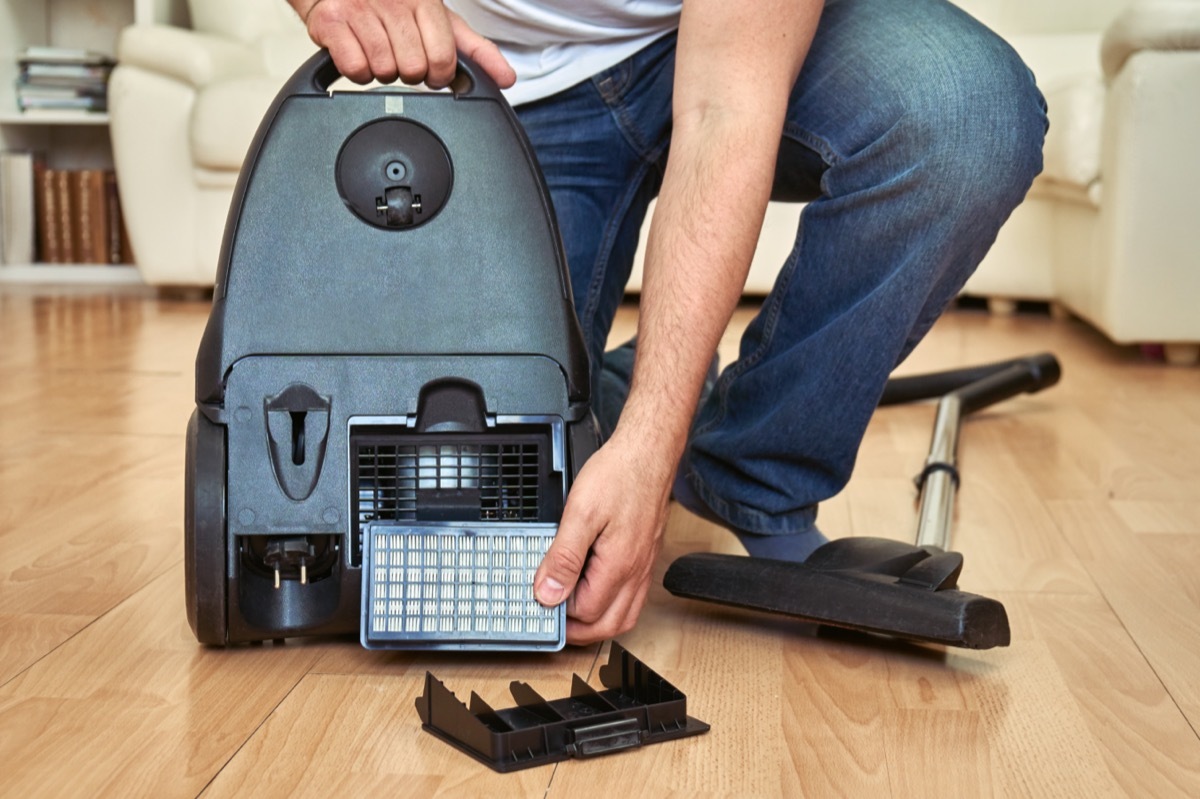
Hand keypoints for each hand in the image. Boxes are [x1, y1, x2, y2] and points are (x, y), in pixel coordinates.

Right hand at [291, 0, 514, 87]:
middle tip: (399, 56)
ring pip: (384, 71)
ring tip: (378, 51)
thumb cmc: (394, 5)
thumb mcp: (438, 20)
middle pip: (414, 70)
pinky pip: (355, 69)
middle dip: (408, 72)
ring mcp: (361, 9)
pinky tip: (358, 52)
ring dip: (382, 71)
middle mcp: (394, 1)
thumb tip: (506, 79)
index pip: (444, 58)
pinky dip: (357, 71)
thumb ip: (475, 50)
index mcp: (425, 0)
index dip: (438, 74)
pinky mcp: (331, 22)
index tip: (430, 69)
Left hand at [533, 430, 674, 644]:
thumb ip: (564, 557)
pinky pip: (633, 598)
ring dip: (597, 624)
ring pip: (624, 616)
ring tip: (571, 615)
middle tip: (551, 621)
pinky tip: (597, 594)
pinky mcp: (645, 556)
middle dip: (578, 632)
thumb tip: (548, 593)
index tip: (537, 601)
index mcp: (618, 566)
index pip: (585, 612)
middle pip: (608, 625)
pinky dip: (613, 607)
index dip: (558, 612)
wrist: (649, 452)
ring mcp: (644, 566)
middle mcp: (635, 572)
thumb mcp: (581, 512)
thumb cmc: (620, 474)